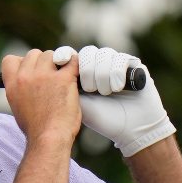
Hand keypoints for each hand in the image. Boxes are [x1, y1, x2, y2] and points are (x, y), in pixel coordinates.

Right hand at [1, 48, 80, 142]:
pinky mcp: (64, 78)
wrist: (48, 138)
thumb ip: (21, 89)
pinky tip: (76, 74)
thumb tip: (30, 81)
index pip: (11, 59)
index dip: (23, 62)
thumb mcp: (18, 106)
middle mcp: (25, 76)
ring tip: (63, 80)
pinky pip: (72, 60)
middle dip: (43, 63)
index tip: (31, 71)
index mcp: (12, 84)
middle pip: (34, 54)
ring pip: (52, 55)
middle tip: (51, 78)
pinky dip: (75, 65)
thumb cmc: (36, 128)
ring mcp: (45, 76)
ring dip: (58, 64)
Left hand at [53, 45, 176, 156]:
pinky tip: (116, 87)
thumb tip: (46, 67)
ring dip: (102, 74)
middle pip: (88, 52)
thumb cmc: (102, 119)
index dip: (66, 54)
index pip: (73, 54)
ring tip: (105, 92)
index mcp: (84, 73)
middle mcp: (101, 66)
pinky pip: (121, 58)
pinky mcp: (134, 66)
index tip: (61, 60)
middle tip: (90, 89)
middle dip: (87, 70)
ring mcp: (117, 64)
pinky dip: (117, 72)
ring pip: (104, 54)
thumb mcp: (77, 102)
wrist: (130, 130)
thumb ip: (63, 85)